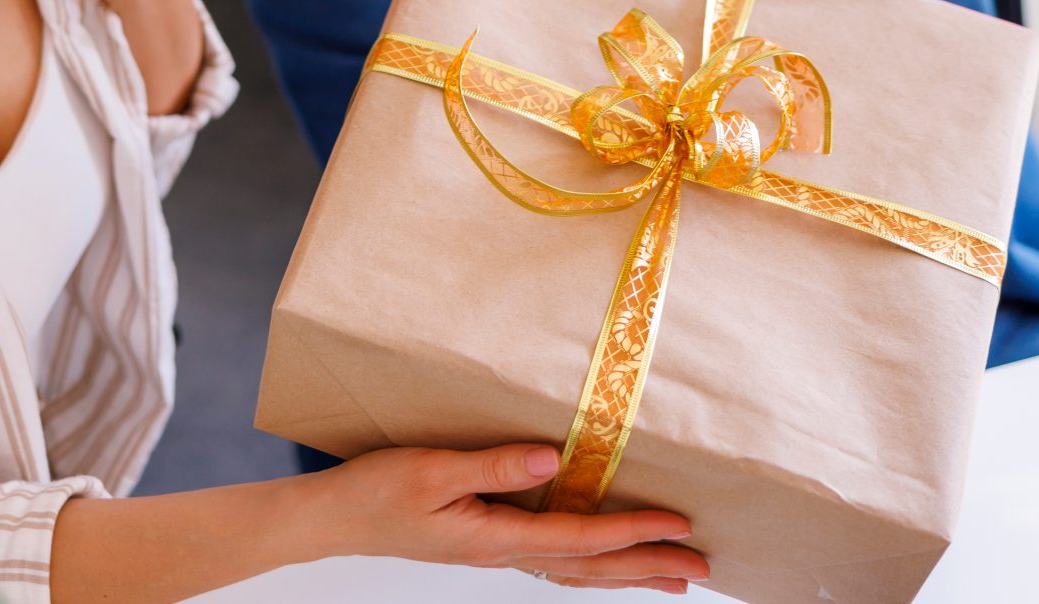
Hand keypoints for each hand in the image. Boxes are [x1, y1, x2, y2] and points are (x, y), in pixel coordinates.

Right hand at [313, 443, 709, 592]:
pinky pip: (555, 561)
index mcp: (495, 537)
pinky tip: (604, 565)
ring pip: (577, 570)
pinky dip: (592, 566)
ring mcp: (496, 551)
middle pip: (591, 566)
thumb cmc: (377, 491)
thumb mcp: (433, 470)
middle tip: (702, 567)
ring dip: (628, 573)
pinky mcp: (487, 543)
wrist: (336, 517)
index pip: (581, 538)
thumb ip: (495, 466)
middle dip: (648, 565)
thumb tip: (554, 458)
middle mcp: (503, 552)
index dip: (633, 532)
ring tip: (673, 579)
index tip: (678, 525)